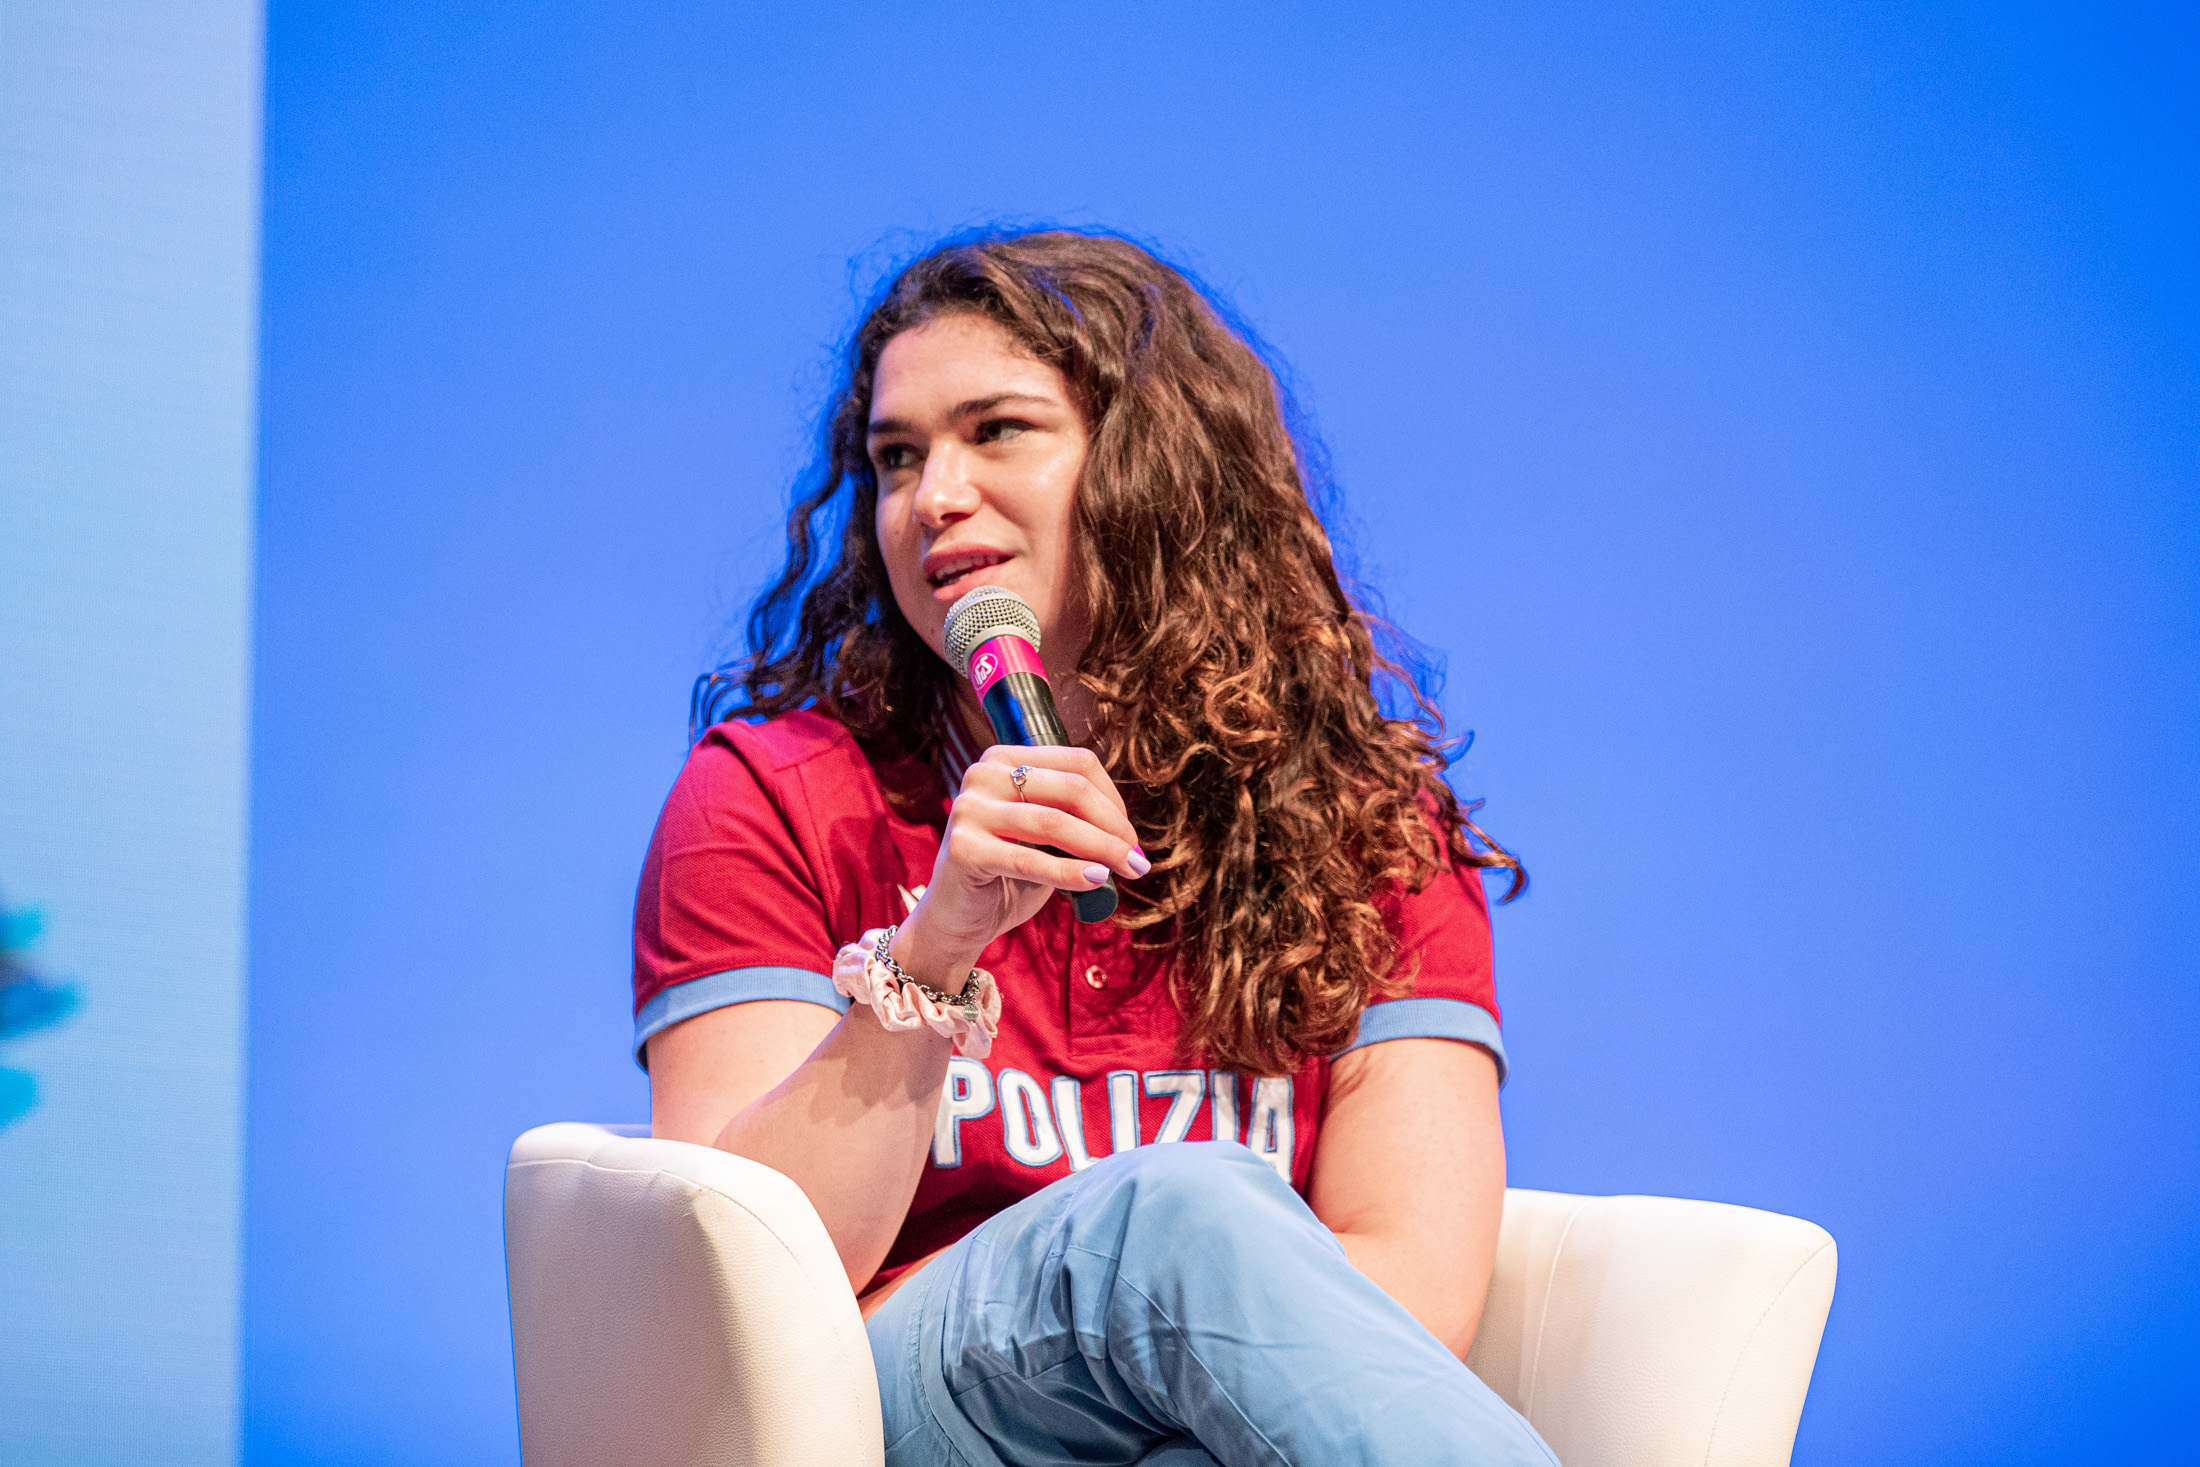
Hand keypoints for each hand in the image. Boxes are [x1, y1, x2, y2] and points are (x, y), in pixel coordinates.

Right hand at [891, 745, 1148, 983]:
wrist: (957, 919)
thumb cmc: (1007, 876)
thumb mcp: (1045, 838)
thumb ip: (1076, 822)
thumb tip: (1129, 835)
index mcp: (1005, 760)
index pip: (1077, 763)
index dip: (1114, 800)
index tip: (1131, 837)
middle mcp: (983, 775)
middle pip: (1071, 789)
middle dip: (1113, 827)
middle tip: (1137, 859)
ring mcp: (969, 809)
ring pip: (1055, 822)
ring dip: (1101, 849)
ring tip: (1127, 871)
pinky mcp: (963, 848)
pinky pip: (1030, 859)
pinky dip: (1069, 872)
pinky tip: (1096, 881)